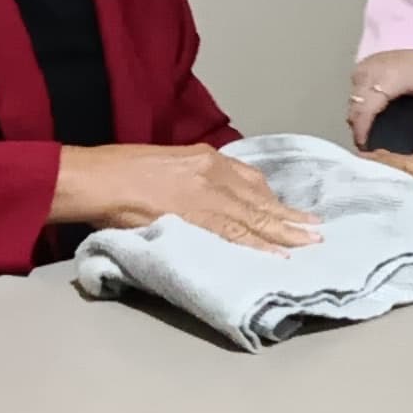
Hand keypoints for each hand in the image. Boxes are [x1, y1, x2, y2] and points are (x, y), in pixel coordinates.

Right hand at [53, 143, 321, 249]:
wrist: (96, 178)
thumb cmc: (118, 171)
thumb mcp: (163, 165)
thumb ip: (189, 180)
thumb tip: (202, 200)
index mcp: (204, 158)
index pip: (249, 182)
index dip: (272, 201)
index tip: (291, 213)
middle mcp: (211, 172)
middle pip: (259, 200)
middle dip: (289, 218)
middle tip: (316, 231)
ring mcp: (205, 194)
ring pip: (253, 217)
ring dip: (284, 233)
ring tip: (309, 244)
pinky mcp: (195, 216)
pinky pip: (234, 234)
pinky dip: (258, 245)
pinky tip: (277, 254)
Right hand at [345, 48, 412, 148]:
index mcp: (388, 81)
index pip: (365, 111)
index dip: (362, 132)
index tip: (365, 147)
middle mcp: (370, 74)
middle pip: (354, 109)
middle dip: (359, 128)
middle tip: (370, 143)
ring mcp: (362, 68)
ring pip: (352, 101)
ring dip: (359, 117)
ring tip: (372, 129)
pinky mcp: (361, 67)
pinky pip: (354, 91)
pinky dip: (361, 104)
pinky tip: (373, 110)